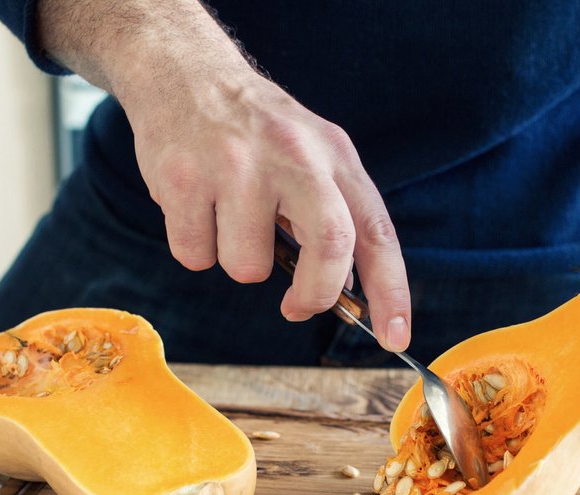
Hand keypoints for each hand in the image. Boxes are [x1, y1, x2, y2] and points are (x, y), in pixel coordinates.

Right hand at [37, 0, 411, 352]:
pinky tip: (195, 207)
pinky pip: (195, 256)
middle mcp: (293, 156)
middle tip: (296, 307)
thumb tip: (349, 293)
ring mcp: (237, 166)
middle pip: (329, 248)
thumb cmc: (255, 131)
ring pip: (247, 267)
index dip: (391, 291)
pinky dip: (194, 248)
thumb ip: (335, 214)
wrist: (183, 72)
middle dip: (314, 294)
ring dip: (236, 261)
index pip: (375, 232)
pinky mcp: (185, 179)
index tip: (396, 338)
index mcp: (333, 156)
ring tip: (226, 219)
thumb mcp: (311, 154)